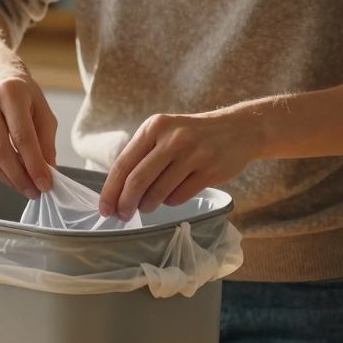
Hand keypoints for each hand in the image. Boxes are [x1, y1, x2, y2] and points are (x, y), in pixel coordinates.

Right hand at [0, 74, 56, 199]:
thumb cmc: (22, 98)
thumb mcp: (43, 112)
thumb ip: (46, 142)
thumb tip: (46, 172)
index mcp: (11, 92)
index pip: (22, 136)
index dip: (34, 164)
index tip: (44, 184)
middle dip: (18, 177)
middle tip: (33, 191)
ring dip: (6, 178)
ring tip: (22, 185)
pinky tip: (7, 173)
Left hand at [99, 106, 257, 219]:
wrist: (238, 129)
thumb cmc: (192, 136)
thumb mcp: (165, 133)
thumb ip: (142, 156)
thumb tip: (117, 192)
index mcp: (154, 127)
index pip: (123, 164)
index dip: (110, 190)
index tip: (104, 208)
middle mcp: (172, 138)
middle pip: (137, 181)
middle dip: (125, 203)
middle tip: (122, 215)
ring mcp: (193, 154)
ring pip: (158, 192)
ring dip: (148, 205)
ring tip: (147, 206)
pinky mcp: (210, 170)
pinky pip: (179, 197)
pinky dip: (170, 202)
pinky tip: (172, 196)